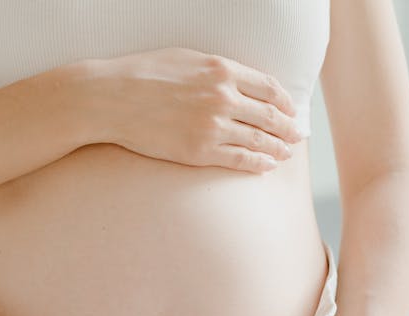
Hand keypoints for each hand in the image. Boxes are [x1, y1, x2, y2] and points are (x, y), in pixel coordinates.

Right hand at [86, 47, 303, 173]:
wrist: (112, 98)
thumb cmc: (144, 74)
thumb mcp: (187, 58)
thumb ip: (217, 69)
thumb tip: (240, 80)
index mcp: (222, 70)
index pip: (269, 87)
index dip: (285, 101)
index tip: (291, 110)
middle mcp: (223, 97)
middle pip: (270, 116)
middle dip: (288, 128)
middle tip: (296, 135)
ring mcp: (213, 126)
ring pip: (259, 140)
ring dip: (277, 148)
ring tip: (285, 153)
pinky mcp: (200, 151)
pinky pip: (240, 160)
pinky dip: (258, 163)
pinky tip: (267, 166)